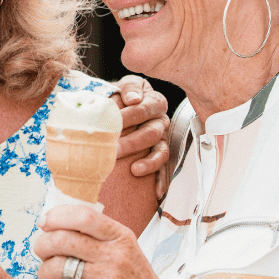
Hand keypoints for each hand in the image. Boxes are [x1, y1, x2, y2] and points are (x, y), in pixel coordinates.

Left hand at [32, 205, 188, 278]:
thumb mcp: (127, 251)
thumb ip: (98, 236)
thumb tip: (57, 223)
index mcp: (121, 238)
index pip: (83, 215)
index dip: (57, 216)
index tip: (44, 222)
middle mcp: (115, 256)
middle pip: (63, 239)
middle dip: (42, 244)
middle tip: (40, 250)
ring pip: (57, 266)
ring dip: (43, 270)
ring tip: (46, 276)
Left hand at [113, 75, 169, 194]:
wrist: (124, 102)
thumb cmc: (123, 95)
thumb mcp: (124, 85)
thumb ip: (128, 88)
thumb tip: (132, 99)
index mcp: (153, 101)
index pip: (142, 109)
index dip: (128, 116)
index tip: (113, 123)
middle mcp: (161, 120)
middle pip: (151, 132)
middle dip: (132, 142)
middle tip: (114, 149)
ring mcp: (163, 137)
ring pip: (161, 150)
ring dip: (148, 162)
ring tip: (134, 170)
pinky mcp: (161, 153)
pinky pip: (166, 168)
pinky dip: (162, 180)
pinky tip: (157, 193)